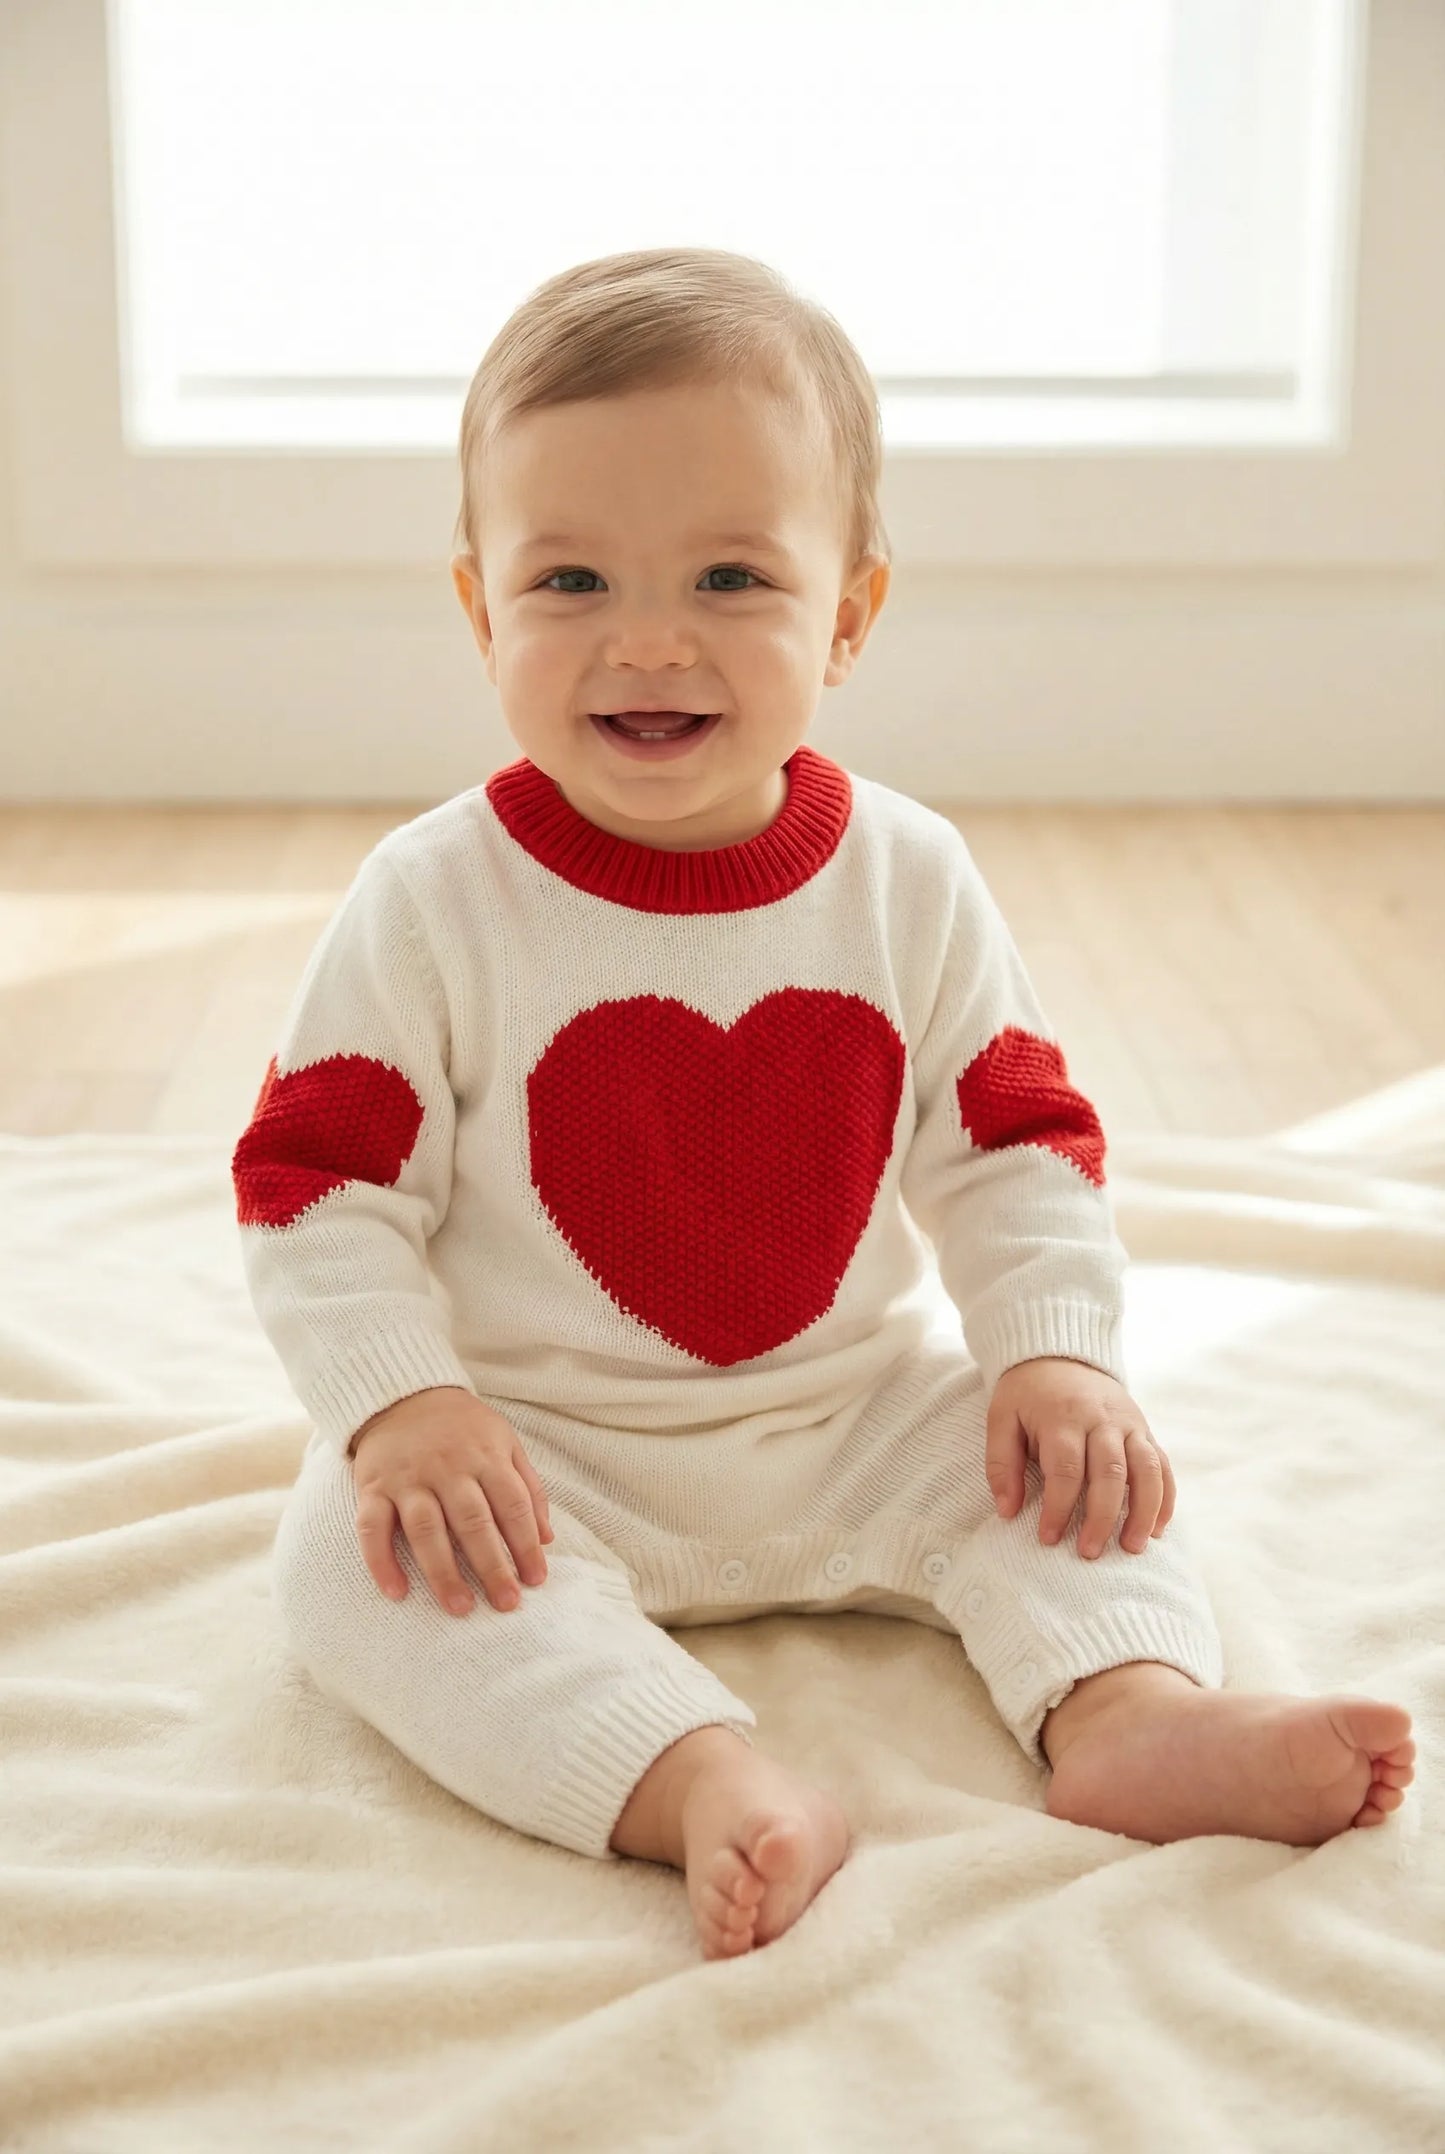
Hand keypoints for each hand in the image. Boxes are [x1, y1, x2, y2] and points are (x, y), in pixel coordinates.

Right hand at [347, 1386, 553, 1614]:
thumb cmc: (463, 1427)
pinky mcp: (372, 1486)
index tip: (535, 1580)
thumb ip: (528, 1487)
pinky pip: (372, 1527)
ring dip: (443, 1572)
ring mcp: (408, 1478)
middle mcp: (447, 1467)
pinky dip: (381, 1561)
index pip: (512, 1505)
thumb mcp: (504, 1442)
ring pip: (425, 1529)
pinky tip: (396, 1593)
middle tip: (506, 1603)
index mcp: (485, 1456)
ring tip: (460, 1607)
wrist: (402, 1393)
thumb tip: (546, 1540)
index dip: (526, 1545)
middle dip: (491, 1566)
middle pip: (472, 1522)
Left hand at [984, 1357, 1175, 1558]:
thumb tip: (1008, 1512)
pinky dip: (1165, 1498)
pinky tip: (1157, 1528)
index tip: (1049, 1538)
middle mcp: (1102, 1420)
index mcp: (1063, 1417)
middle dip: (1101, 1517)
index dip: (1058, 1508)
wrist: (1059, 1355)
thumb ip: (1001, 1464)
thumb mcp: (1001, 1418)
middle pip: (1109, 1473)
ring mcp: (1129, 1424)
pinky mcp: (1145, 1429)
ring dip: (1142, 1511)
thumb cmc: (1027, 1395)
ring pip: (1146, 1469)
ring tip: (1131, 1548)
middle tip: (1089, 1553)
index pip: (1066, 1469)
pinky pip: (1162, 1464)